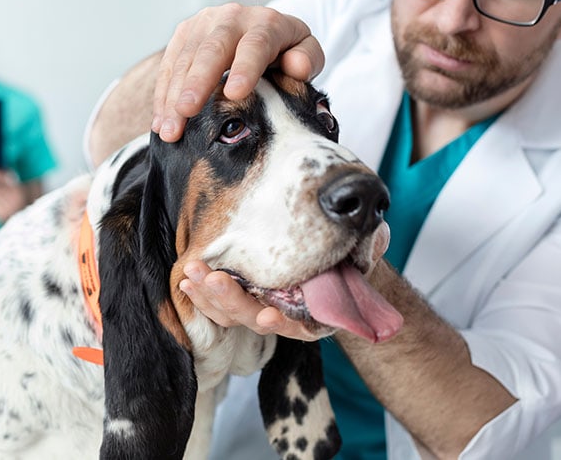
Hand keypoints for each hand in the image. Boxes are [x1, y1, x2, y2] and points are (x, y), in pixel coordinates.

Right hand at [152, 3, 324, 141]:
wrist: (255, 31)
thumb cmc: (283, 51)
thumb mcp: (304, 51)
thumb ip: (308, 58)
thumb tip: (297, 66)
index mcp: (266, 22)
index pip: (255, 44)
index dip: (244, 67)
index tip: (234, 94)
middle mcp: (231, 18)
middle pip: (212, 50)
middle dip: (197, 82)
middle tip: (187, 111)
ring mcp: (203, 24)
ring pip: (184, 60)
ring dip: (173, 97)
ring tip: (170, 130)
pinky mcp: (184, 35)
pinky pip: (169, 66)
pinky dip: (162, 96)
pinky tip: (160, 122)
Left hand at [177, 222, 391, 341]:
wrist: (335, 258)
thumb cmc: (349, 252)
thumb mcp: (366, 245)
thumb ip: (368, 246)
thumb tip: (372, 236)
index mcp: (316, 311)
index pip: (295, 323)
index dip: (281, 322)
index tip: (269, 316)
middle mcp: (287, 315)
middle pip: (253, 317)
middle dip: (231, 301)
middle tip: (214, 279)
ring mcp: (262, 308)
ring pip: (231, 313)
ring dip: (209, 295)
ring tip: (192, 276)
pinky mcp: (243, 296)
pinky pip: (219, 304)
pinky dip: (203, 294)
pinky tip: (187, 280)